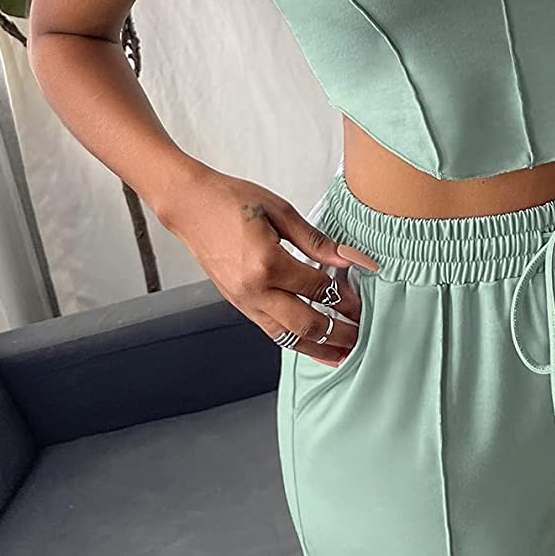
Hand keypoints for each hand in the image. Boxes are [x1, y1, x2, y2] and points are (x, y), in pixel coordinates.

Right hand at [160, 164, 380, 366]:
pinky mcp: (238, 304)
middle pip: (306, 324)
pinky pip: (271, 331)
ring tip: (344, 354)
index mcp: (267, 263)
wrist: (190, 205)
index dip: (345, 298)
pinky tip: (312, 345)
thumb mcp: (281, 211)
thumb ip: (318, 241)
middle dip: (338, 334)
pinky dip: (295, 341)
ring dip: (318, 349)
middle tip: (363, 336)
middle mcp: (254, 290)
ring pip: (288, 337)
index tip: (364, 302)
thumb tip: (352, 259)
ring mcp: (243, 301)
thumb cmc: (231, 201)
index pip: (318, 289)